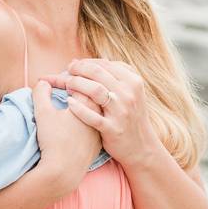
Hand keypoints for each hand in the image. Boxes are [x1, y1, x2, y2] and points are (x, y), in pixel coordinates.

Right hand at [31, 80, 101, 196]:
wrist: (64, 172)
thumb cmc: (53, 140)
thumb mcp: (43, 113)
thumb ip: (41, 93)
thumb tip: (43, 82)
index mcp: (88, 103)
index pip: (82, 82)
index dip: (70, 77)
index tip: (58, 79)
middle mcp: (99, 115)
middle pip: (93, 94)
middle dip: (81, 87)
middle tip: (68, 84)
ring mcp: (100, 130)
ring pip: (97, 110)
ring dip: (86, 103)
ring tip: (74, 102)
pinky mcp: (98, 144)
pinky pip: (96, 125)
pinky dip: (89, 119)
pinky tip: (79, 122)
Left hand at [45, 59, 162, 169]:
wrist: (141, 147)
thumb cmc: (129, 115)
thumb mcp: (129, 92)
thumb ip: (110, 76)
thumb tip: (79, 62)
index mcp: (133, 81)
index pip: (105, 64)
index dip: (86, 62)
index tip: (74, 65)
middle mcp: (129, 94)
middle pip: (97, 73)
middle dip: (78, 70)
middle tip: (67, 72)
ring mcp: (121, 112)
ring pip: (95, 90)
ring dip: (76, 84)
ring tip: (66, 85)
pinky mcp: (113, 129)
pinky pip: (92, 116)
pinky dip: (78, 108)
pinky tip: (69, 103)